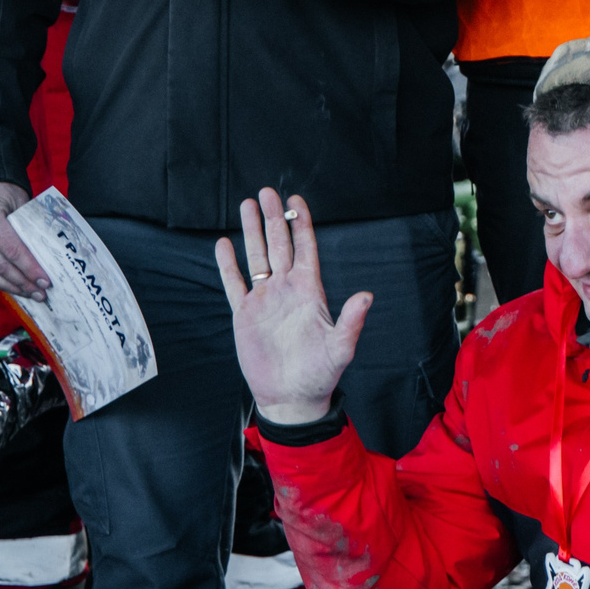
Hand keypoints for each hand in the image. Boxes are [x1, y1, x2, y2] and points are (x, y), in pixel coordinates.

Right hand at [0, 180, 48, 298]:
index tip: (45, 281)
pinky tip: (8, 287)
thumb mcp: (18, 201)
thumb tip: (46, 256)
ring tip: (27, 293)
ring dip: (8, 286)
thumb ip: (27, 226)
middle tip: (40, 293)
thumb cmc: (0, 191)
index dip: (29, 268)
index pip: (11, 250)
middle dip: (21, 282)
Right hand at [215, 188, 372, 425]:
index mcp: (310, 290)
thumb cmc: (320, 373)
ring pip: (257, 258)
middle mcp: (287, 289)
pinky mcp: (244, 314)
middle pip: (279, 245)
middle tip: (266, 192)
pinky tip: (223, 245)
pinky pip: (234, 284)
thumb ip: (351, 321)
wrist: (291, 396)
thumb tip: (366, 295)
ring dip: (251, 233)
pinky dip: (228, 265)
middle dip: (273, 218)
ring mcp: (265, 300)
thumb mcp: (341, 347)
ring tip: (246, 205)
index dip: (301, 225)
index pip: (306, 249)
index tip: (296, 200)